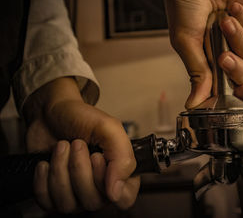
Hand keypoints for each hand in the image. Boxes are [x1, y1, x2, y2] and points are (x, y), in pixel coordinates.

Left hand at [24, 77, 138, 212]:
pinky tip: (47, 162)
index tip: (96, 158)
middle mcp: (101, 188)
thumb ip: (122, 157)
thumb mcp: (109, 128)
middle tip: (78, 144)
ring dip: (60, 170)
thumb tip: (116, 191)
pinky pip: (47, 202)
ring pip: (68, 204)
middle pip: (93, 201)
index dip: (108, 183)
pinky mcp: (53, 196)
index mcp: (120, 173)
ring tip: (63, 147)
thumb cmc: (81, 118)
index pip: (125, 199)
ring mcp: (76, 195)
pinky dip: (43, 179)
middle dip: (79, 168)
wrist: (50, 113)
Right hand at [161, 0, 242, 108]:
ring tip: (223, 20)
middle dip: (235, 69)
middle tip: (223, 57)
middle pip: (242, 76)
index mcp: (205, 59)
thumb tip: (195, 101)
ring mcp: (239, 37)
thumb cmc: (184, 0)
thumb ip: (196, 72)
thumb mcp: (185, 40)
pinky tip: (232, 8)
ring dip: (238, 39)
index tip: (242, 106)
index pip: (223, 86)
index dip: (234, 99)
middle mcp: (224, 50)